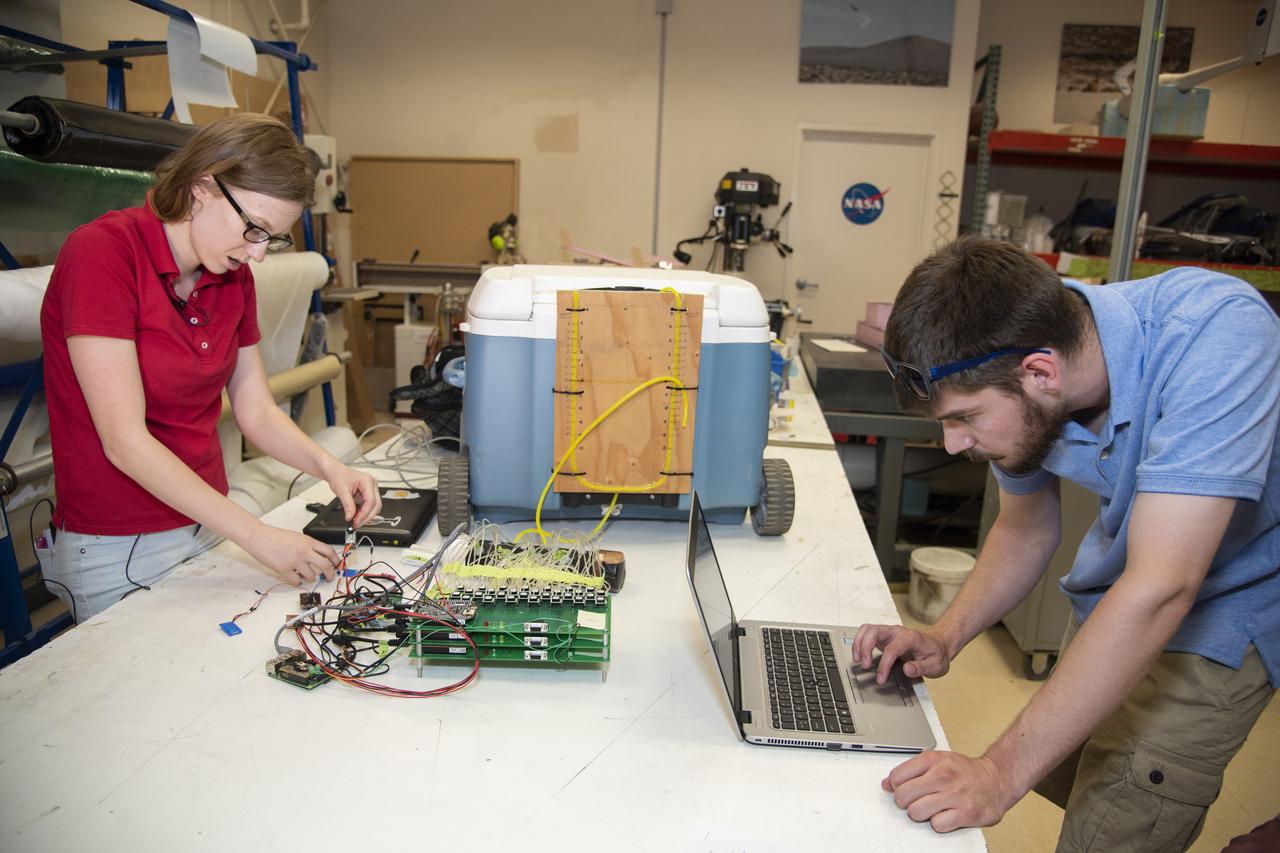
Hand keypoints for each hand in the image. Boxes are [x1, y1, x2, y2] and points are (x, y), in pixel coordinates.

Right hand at [243, 523, 339, 583]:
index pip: (329, 551)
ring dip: (310, 577)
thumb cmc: (275, 536)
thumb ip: (309, 546)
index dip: (336, 560)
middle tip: (329, 577)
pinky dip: (296, 581)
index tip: (336, 565)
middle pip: (325, 566)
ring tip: (303, 573)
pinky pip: (297, 582)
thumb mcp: (298, 537)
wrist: (259, 537)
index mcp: (308, 541)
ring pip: (312, 576)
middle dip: (330, 574)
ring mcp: (295, 561)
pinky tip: (293, 576)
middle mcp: (304, 551)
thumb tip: (320, 557)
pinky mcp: (284, 570)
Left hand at [322, 461, 380, 526]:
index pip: (371, 501)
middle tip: (357, 524)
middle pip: (376, 505)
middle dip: (367, 516)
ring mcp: (371, 489)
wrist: (334, 471)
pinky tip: (357, 516)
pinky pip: (369, 506)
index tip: (356, 521)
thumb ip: (348, 505)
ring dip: (366, 515)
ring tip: (356, 521)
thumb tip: (351, 517)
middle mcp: (372, 485)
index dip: (364, 513)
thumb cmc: (338, 475)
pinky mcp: (367, 494)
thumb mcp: (342, 491)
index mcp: (368, 481)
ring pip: (374, 507)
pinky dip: (364, 512)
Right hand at [851, 624, 951, 683]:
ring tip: (857, 659)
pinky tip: (859, 654)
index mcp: (911, 638)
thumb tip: (906, 669)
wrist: (938, 645)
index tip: (881, 678)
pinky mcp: (884, 635)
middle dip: (865, 647)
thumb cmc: (936, 655)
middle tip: (864, 665)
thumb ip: (921, 668)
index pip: (892, 649)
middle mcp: (898, 631)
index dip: (884, 664)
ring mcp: (890, 632)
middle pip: (875, 631)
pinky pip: (867, 633)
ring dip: (859, 643)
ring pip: (868, 629)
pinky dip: (859, 642)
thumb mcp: (935, 665)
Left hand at [882, 750, 1019, 832]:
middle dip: (906, 802)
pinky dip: (939, 823)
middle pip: (903, 796)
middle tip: (918, 800)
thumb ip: (911, 771)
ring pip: (916, 812)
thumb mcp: (937, 761)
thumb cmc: (964, 771)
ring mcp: (954, 794)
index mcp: (932, 759)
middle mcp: (942, 775)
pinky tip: (946, 815)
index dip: (898, 787)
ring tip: (933, 808)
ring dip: (922, 814)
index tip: (906, 789)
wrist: (997, 779)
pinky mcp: (965, 813)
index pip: (896, 777)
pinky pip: (936, 824)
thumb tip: (886, 784)